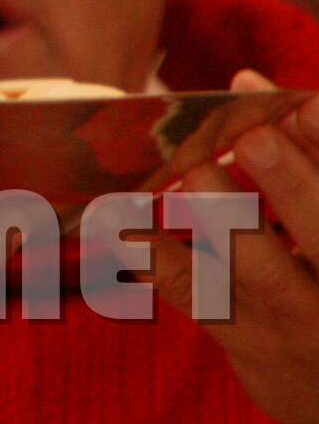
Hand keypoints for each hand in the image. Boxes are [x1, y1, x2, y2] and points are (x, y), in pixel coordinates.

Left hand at [151, 72, 318, 423]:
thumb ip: (299, 150)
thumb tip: (245, 79)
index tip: (303, 105)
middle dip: (293, 185)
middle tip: (250, 140)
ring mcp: (299, 322)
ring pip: (262, 272)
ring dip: (222, 218)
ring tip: (191, 174)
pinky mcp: (248, 343)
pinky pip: (197, 296)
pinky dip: (155, 256)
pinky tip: (122, 219)